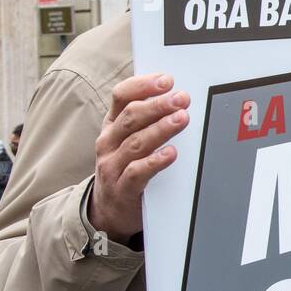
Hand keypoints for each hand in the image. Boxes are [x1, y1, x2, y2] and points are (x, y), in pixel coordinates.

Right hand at [88, 73, 188, 243]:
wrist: (108, 210)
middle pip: (131, 117)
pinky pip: (137, 173)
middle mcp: (108, 142)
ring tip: (181, 119)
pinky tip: (171, 153)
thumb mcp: (129, 140)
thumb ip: (146, 119)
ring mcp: (112, 166)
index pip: (121, 97)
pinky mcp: (122, 189)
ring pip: (135, 143)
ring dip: (160, 129)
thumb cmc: (125, 168)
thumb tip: (176, 96)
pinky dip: (155, 161)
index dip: (143, 86)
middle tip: (181, 98)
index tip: (167, 80)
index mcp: (112, 125)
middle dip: (158, 105)